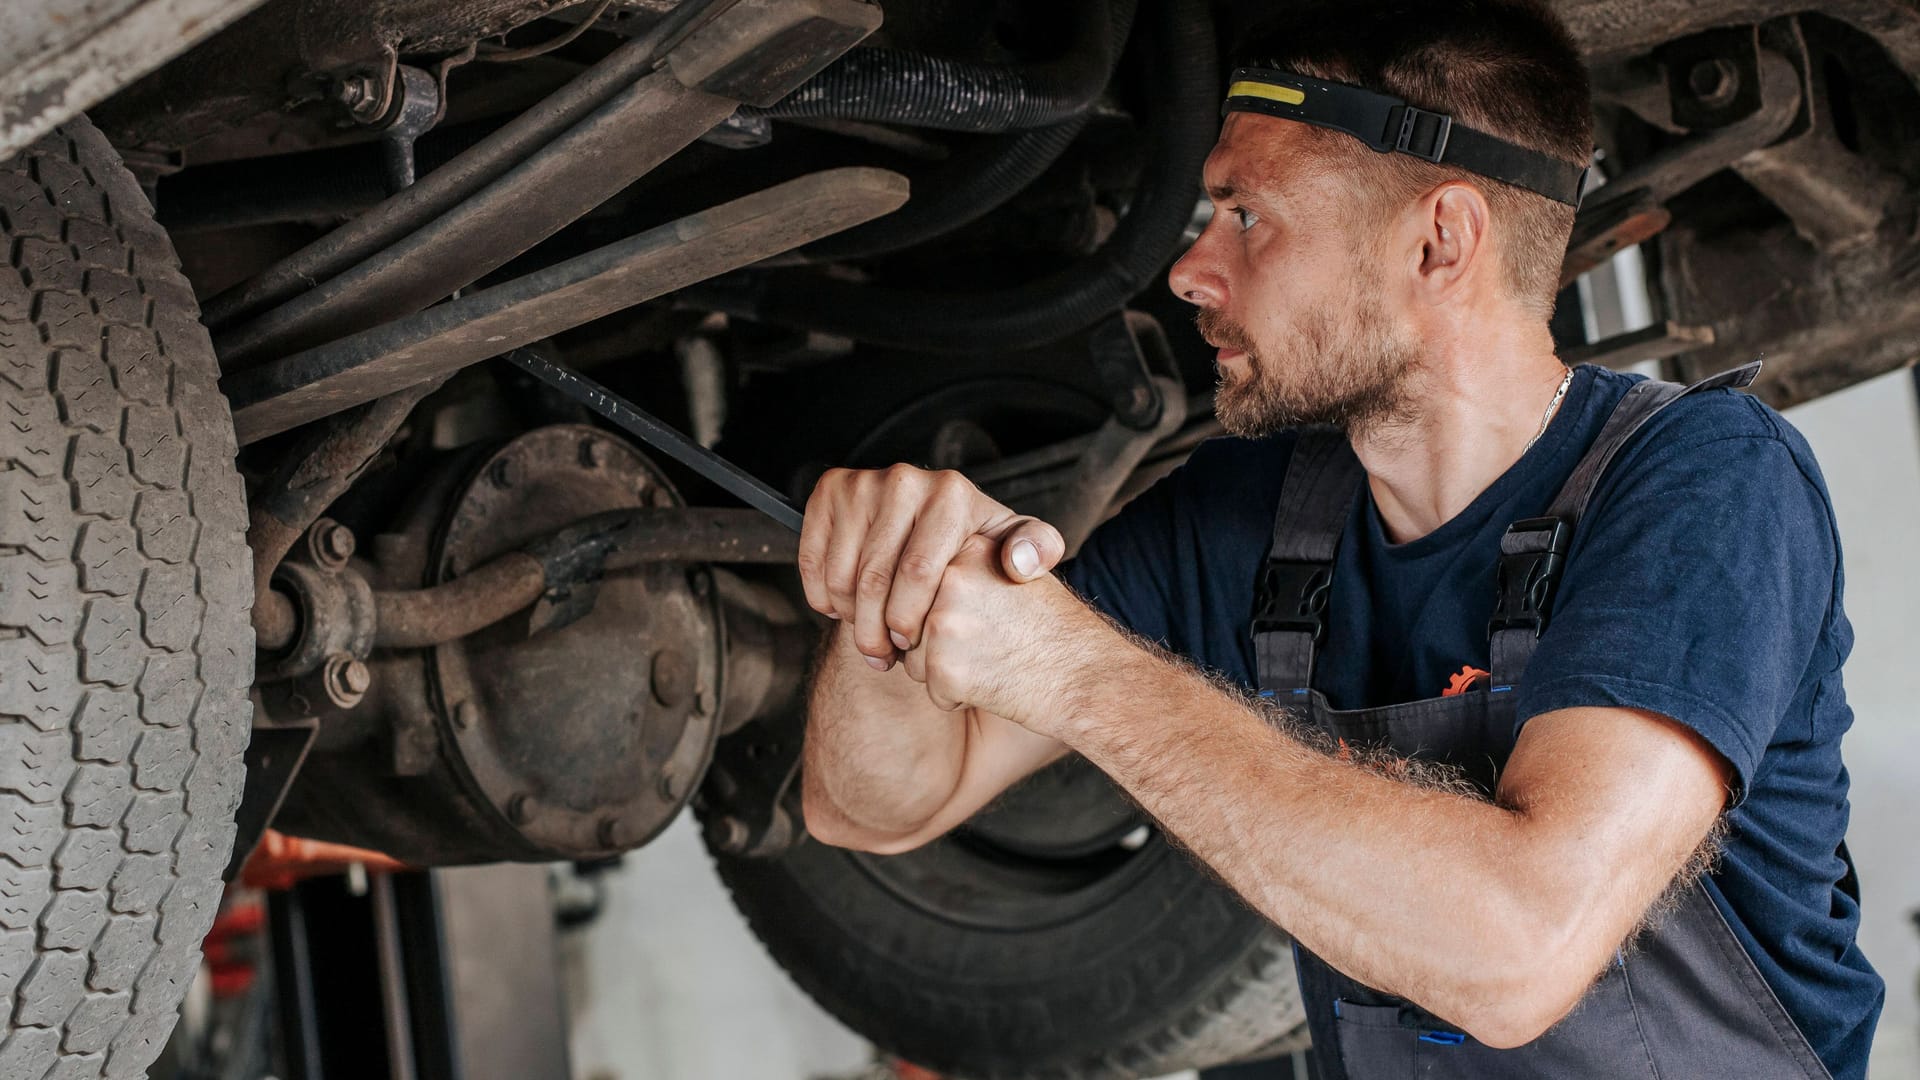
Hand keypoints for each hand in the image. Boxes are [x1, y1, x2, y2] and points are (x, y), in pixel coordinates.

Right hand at [799, 465, 1064, 668]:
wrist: (938, 523)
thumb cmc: (980, 549)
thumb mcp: (1020, 550)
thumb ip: (1038, 553)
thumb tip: (1018, 562)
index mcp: (951, 494)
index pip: (917, 573)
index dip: (908, 621)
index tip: (911, 646)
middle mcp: (905, 479)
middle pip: (874, 577)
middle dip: (875, 630)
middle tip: (884, 656)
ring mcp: (864, 482)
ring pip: (841, 573)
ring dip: (849, 619)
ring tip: (870, 637)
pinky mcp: (830, 491)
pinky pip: (812, 558)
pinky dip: (821, 595)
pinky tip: (843, 609)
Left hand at [899, 535, 1106, 734]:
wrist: (1091, 679)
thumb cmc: (1056, 632)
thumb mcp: (1018, 573)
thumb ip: (969, 565)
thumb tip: (908, 578)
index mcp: (969, 548)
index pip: (927, 585)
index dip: (959, 610)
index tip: (995, 617)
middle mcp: (952, 577)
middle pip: (913, 619)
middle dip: (945, 642)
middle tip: (998, 642)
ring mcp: (946, 621)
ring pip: (916, 657)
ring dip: (948, 670)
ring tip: (997, 662)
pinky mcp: (943, 666)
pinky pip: (932, 691)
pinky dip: (957, 698)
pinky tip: (997, 685)